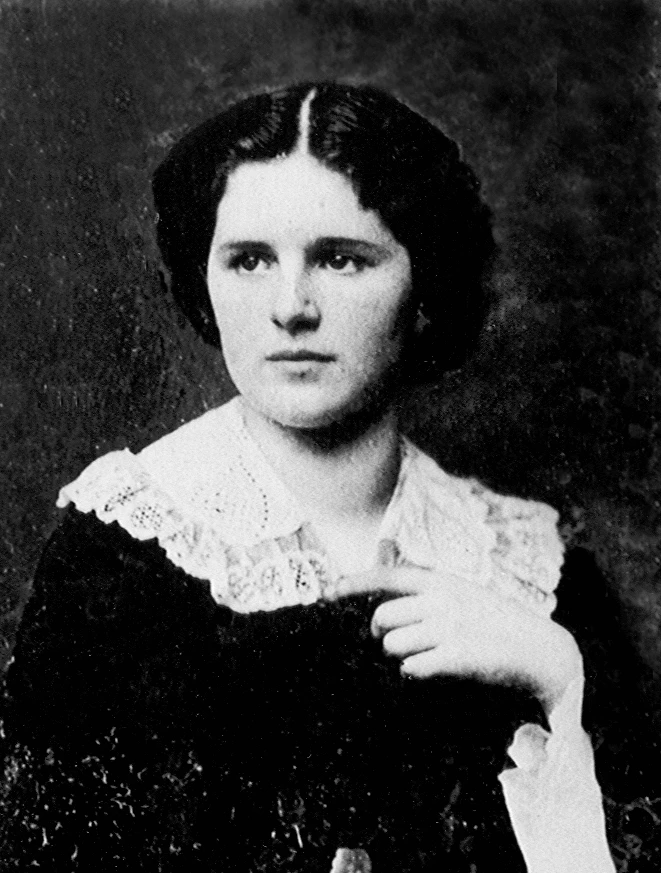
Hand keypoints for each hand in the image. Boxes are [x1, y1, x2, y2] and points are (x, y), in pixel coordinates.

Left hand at [333, 567, 582, 716]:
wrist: (539, 647)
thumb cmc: (493, 619)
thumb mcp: (460, 590)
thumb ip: (423, 584)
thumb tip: (382, 552)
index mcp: (441, 581)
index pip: (388, 576)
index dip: (354, 582)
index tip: (329, 592)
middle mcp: (441, 601)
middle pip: (381, 617)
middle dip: (379, 633)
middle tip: (390, 640)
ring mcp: (449, 628)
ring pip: (393, 645)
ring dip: (398, 655)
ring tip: (419, 655)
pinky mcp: (458, 657)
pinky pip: (413, 667)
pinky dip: (414, 672)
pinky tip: (428, 670)